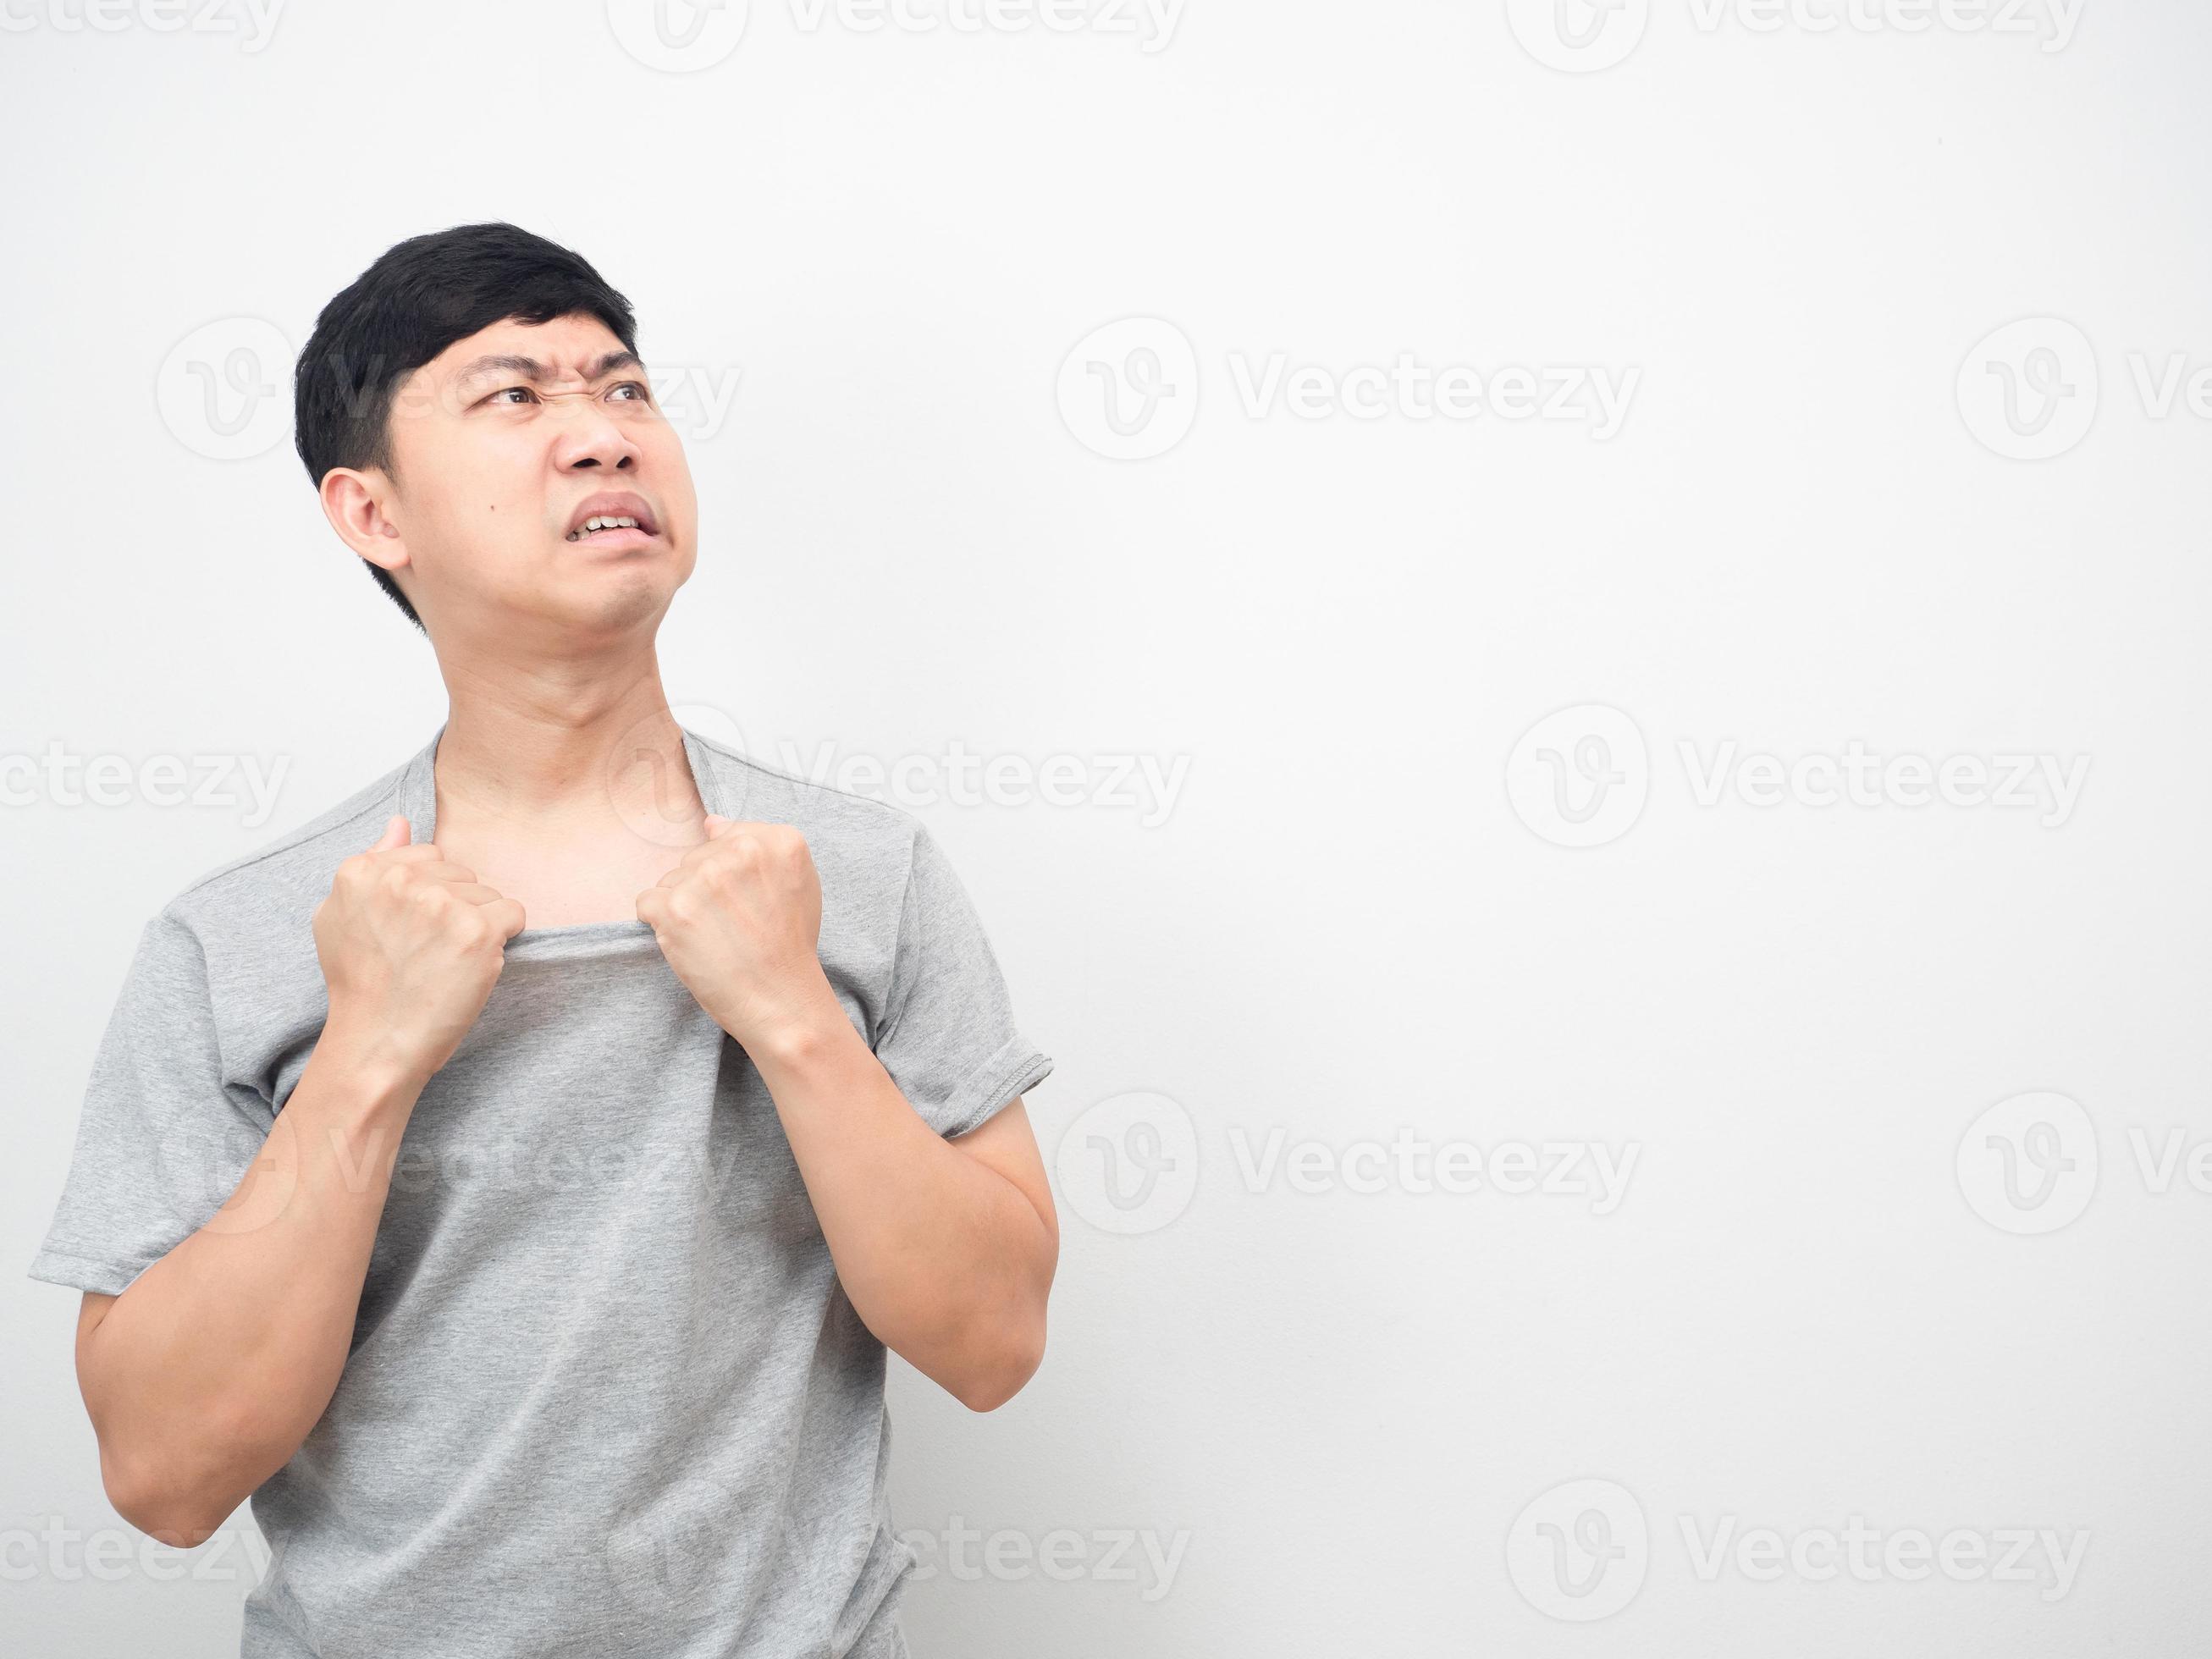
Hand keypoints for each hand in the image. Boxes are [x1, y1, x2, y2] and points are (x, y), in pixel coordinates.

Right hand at [311, 815, 526, 1086]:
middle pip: (461, 874)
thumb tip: (399, 823)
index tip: (412, 931)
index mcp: (361, 870)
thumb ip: (373, 863)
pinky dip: (503, 939)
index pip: (428, 857)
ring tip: (444, 962)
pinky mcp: (477, 930)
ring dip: (478, 925)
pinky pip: (514, 912)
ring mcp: (440, 903)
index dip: (429, 896)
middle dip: (455, 908)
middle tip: (427, 952)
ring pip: (488, 894)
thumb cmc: (362, 985)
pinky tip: (472, 963)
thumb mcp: (340, 916)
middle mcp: (400, 879)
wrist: (377, 1041)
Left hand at [636, 813, 840, 1053]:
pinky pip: (647, 902)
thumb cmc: (790, 945)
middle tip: (732, 925)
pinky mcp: (673, 909)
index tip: (746, 903)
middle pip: (696, 858)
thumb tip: (711, 823)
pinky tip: (690, 943)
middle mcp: (741, 851)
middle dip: (704, 889)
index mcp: (778, 840)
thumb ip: (760, 845)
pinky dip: (659, 925)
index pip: (726, 838)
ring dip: (683, 908)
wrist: (781, 999)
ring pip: (671, 880)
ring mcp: (705, 879)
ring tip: (714, 937)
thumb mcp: (798, 884)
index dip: (731, 875)